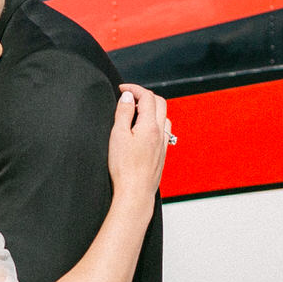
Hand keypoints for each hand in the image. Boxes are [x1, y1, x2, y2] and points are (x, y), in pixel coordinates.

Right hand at [106, 83, 169, 209]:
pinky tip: (145, 131)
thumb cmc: (124, 168)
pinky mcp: (162, 155)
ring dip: (152, 109)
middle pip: (160, 103)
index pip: (147, 96)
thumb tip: (127, 97)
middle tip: (129, 98)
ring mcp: (163, 144)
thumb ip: (124, 113)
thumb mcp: (118, 136)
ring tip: (136, 113)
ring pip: (164, 117)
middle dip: (144, 96)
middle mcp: (161, 133)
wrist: (135, 193)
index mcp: (150, 126)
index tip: (121, 89)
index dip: (134, 88)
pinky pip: (164, 131)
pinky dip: (156, 123)